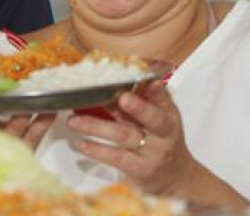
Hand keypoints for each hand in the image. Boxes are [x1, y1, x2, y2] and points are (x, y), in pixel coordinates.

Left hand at [66, 81, 247, 207]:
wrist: (175, 176)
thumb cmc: (163, 138)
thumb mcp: (163, 117)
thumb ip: (151, 97)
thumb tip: (144, 74)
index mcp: (169, 117)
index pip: (162, 101)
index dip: (154, 91)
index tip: (142, 81)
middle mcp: (163, 136)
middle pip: (151, 119)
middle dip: (137, 107)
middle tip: (119, 97)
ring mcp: (151, 155)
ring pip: (124, 135)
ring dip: (97, 126)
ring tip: (73, 121)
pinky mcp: (139, 170)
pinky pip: (116, 158)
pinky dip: (97, 150)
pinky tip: (81, 143)